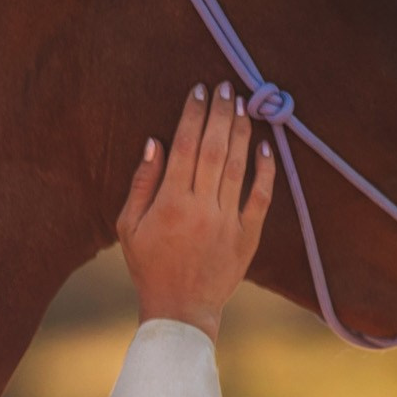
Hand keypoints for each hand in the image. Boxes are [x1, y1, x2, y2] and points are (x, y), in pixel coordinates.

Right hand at [115, 83, 276, 337]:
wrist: (181, 310)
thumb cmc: (150, 266)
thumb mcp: (129, 226)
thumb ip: (142, 183)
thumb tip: (155, 142)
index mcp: (170, 203)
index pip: (185, 146)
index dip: (193, 115)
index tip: (199, 90)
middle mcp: (201, 208)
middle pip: (214, 149)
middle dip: (221, 113)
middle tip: (226, 87)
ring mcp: (228, 222)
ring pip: (238, 167)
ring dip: (242, 132)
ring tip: (244, 105)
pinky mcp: (248, 237)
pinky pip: (261, 197)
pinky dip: (265, 170)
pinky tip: (266, 144)